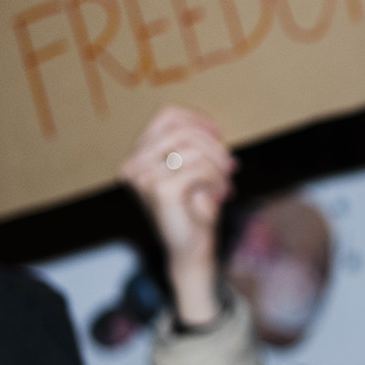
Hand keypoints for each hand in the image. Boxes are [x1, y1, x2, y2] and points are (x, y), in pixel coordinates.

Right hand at [120, 106, 235, 326]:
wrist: (189, 248)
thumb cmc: (192, 208)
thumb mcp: (192, 169)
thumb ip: (194, 146)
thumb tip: (212, 128)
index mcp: (138, 155)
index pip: (167, 116)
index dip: (197, 119)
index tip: (219, 134)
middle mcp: (134, 164)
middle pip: (183, 130)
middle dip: (214, 146)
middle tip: (230, 166)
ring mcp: (144, 177)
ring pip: (194, 149)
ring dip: (218, 166)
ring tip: (223, 184)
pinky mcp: (161, 190)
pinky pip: (200, 168)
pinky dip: (216, 180)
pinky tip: (218, 196)